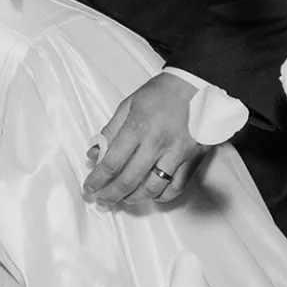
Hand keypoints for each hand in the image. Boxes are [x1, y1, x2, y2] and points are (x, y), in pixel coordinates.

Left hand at [83, 72, 212, 205]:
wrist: (197, 85)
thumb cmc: (161, 93)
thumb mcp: (128, 104)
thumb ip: (110, 131)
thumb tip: (94, 154)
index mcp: (138, 127)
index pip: (112, 162)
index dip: (98, 179)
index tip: (90, 187)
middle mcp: (157, 142)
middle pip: (130, 180)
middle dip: (111, 194)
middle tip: (102, 200)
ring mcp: (178, 152)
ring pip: (153, 188)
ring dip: (134, 199)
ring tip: (123, 199)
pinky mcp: (194, 158)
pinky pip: (177, 186)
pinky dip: (162, 196)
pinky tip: (151, 194)